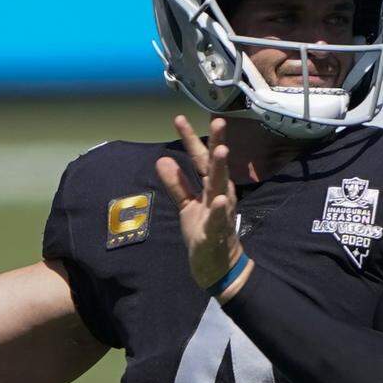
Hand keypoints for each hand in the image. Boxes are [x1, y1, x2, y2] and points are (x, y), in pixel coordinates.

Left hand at [156, 117, 244, 288]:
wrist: (217, 264)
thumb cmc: (204, 230)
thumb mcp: (186, 205)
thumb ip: (176, 184)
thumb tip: (162, 160)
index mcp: (209, 187)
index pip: (200, 159)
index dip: (191, 139)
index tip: (179, 118)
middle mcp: (219, 194)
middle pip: (216, 166)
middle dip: (217, 143)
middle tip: (218, 122)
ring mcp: (219, 212)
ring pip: (221, 187)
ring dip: (221, 169)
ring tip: (220, 151)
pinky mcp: (216, 232)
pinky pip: (219, 219)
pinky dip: (219, 209)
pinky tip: (219, 198)